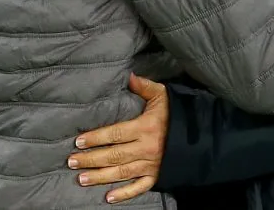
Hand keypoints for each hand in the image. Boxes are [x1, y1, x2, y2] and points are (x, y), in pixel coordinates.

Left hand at [68, 74, 168, 203]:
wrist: (200, 133)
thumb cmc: (176, 112)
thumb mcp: (163, 95)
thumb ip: (144, 86)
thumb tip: (129, 76)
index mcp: (146, 127)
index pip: (115, 134)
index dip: (96, 138)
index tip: (79, 141)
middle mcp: (146, 148)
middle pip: (114, 155)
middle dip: (91, 159)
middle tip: (72, 161)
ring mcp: (151, 165)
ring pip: (121, 173)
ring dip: (100, 177)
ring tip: (81, 178)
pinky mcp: (157, 177)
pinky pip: (139, 187)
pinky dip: (124, 194)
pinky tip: (108, 198)